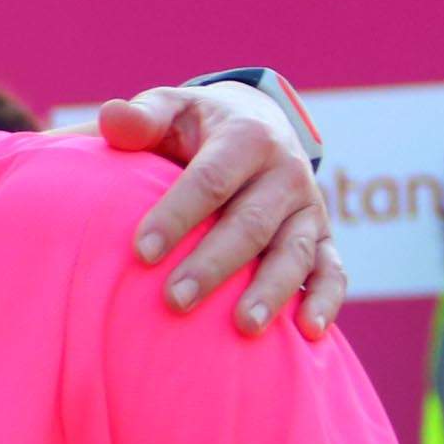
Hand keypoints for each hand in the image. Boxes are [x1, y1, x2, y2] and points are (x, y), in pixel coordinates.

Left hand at [96, 83, 347, 336]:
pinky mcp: (322, 238)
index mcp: (246, 138)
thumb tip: (111, 118)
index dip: (177, 215)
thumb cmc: (194, 128)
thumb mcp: (169, 111)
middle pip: (250, 224)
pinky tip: (308, 332)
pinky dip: (325, 300)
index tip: (140, 253)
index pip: (210, 180)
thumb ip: (141, 119)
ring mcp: (308, 209)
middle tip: (174, 300)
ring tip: (243, 327)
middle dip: (213, 264)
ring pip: (294, 253)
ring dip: (270, 291)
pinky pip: (332, 271)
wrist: (255, 126)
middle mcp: (285, 173)